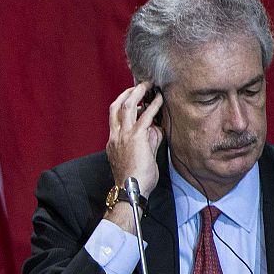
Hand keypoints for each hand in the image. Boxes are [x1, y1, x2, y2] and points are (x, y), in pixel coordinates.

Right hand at [105, 83, 163, 226]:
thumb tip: (156, 128)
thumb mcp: (140, 156)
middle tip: (138, 86)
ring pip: (127, 106)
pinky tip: (160, 99)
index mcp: (113, 141)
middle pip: (116, 107)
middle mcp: (116, 135)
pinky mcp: (136, 138)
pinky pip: (145, 117)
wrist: (131, 188)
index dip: (121, 104)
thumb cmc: (135, 178)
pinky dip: (153, 106)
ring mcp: (124, 135)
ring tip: (147, 85)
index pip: (114, 117)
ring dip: (138, 93)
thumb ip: (148, 140)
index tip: (131, 97)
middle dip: (127, 93)